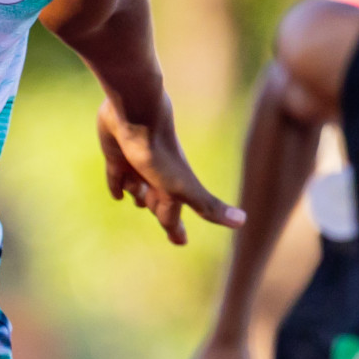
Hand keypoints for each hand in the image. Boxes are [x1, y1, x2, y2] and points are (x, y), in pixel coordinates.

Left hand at [96, 95, 244, 243]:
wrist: (136, 116)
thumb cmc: (161, 154)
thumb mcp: (184, 186)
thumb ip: (208, 206)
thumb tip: (244, 222)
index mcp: (171, 189)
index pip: (173, 216)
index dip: (176, 230)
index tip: (180, 242)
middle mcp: (155, 178)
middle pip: (156, 204)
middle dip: (160, 213)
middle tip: (166, 224)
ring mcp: (135, 166)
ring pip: (136, 190)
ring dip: (137, 195)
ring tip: (138, 195)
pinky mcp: (116, 155)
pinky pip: (115, 176)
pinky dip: (116, 185)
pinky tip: (116, 194)